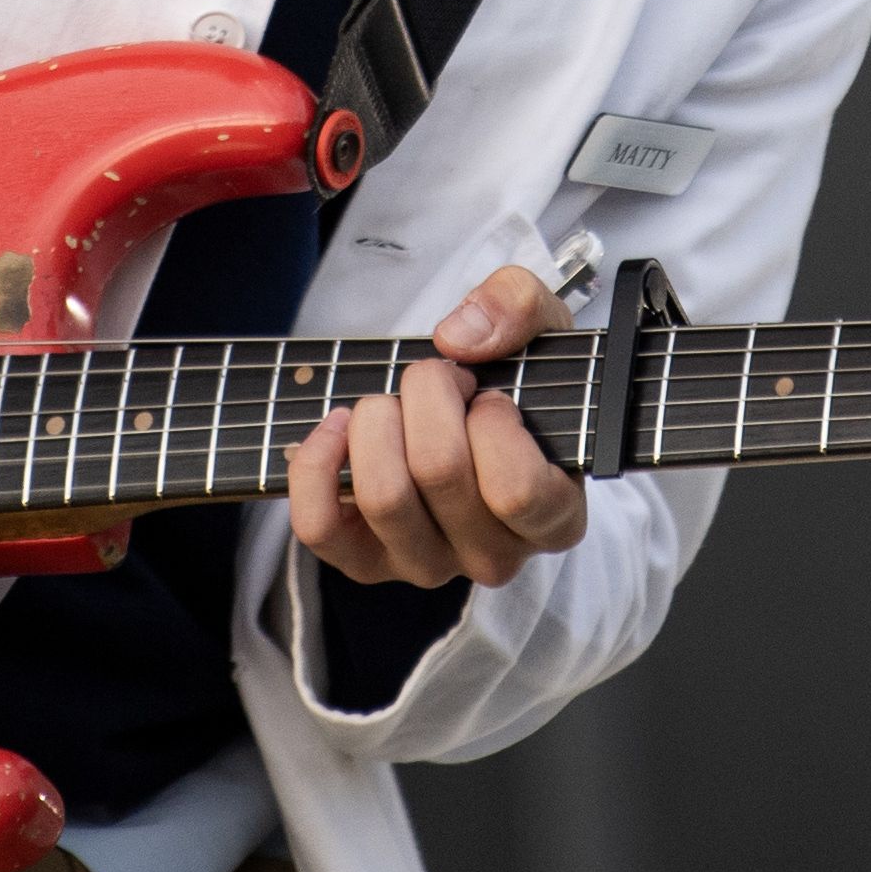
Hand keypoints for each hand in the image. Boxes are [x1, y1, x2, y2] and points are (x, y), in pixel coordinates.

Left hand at [287, 261, 587, 588]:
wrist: (467, 410)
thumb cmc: (516, 380)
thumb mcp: (540, 326)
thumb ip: (519, 307)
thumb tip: (456, 340)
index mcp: (553, 519)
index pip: (516, 491)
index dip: (492, 422)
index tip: (489, 393)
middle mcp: (494, 556)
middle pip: (440, 473)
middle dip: (427, 393)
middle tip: (438, 378)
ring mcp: (428, 564)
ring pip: (383, 496)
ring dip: (377, 420)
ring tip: (392, 401)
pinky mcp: (365, 562)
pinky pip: (320, 526)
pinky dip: (317, 464)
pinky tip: (338, 425)